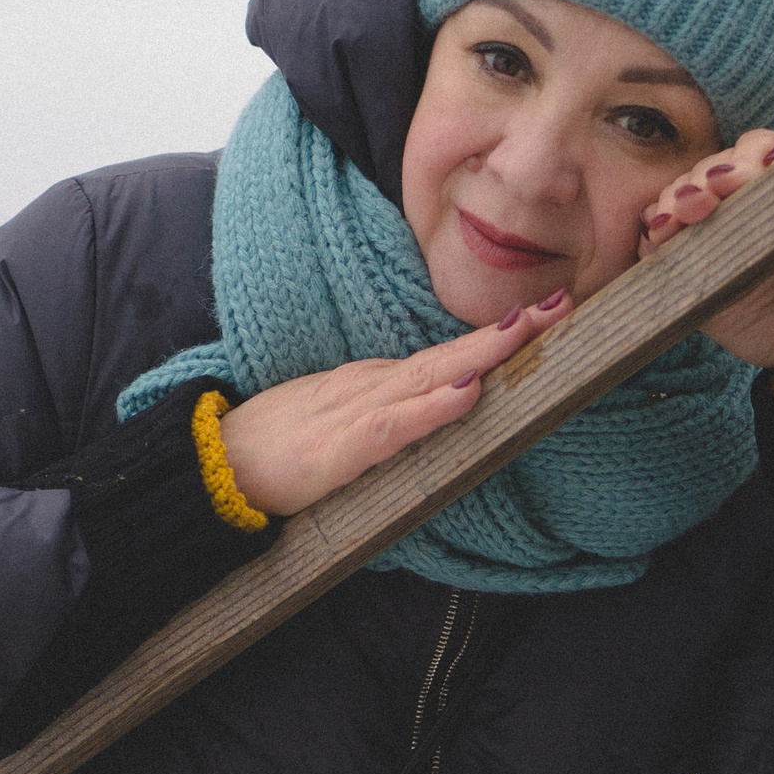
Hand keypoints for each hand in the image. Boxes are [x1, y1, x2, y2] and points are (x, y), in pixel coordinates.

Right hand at [217, 293, 577, 516]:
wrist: (212, 469)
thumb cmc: (275, 452)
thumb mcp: (340, 429)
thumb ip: (386, 419)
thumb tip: (437, 407)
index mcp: (373, 386)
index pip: (445, 357)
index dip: (495, 339)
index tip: (546, 316)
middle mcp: (369, 388)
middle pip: (448, 354)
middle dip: (506, 332)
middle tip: (561, 305)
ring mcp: (352, 413)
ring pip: (427, 378)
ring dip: (479, 355)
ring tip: (528, 331)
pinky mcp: (336, 449)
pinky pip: (391, 426)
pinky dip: (430, 409)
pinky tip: (465, 394)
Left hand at [635, 108, 773, 412]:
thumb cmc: (761, 320)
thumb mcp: (705, 295)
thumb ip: (672, 260)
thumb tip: (649, 226)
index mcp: (710, 214)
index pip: (682, 191)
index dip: (670, 202)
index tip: (664, 225)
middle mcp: (745, 190)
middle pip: (717, 163)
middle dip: (701, 180)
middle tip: (697, 202)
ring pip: (759, 144)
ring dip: (743, 158)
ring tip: (735, 179)